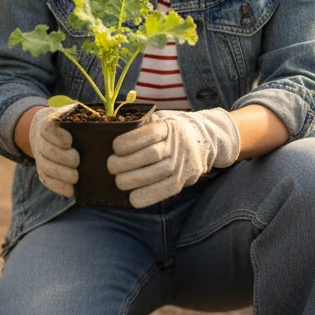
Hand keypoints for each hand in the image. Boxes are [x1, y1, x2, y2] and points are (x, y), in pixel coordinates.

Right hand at [29, 105, 80, 197]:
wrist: (45, 133)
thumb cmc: (67, 124)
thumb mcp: (72, 114)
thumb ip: (83, 115)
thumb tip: (104, 121)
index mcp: (48, 124)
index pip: (48, 129)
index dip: (57, 136)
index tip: (70, 141)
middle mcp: (41, 141)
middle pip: (47, 150)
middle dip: (61, 157)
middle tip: (76, 161)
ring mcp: (41, 158)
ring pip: (46, 167)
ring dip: (60, 174)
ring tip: (75, 177)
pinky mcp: (43, 172)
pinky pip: (47, 181)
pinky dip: (59, 186)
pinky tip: (71, 190)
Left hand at [107, 108, 241, 208]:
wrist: (203, 140)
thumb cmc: (171, 129)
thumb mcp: (160, 118)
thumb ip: (143, 123)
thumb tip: (114, 130)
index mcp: (169, 126)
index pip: (149, 134)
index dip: (129, 142)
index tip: (115, 147)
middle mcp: (177, 144)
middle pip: (150, 155)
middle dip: (126, 163)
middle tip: (111, 166)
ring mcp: (182, 163)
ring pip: (157, 174)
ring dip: (133, 181)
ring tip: (119, 181)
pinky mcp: (183, 180)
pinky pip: (166, 190)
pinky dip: (147, 196)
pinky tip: (132, 197)